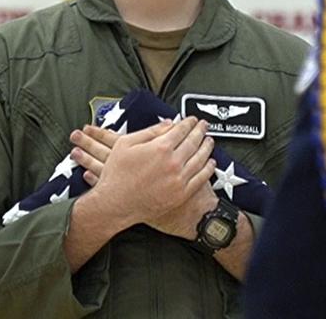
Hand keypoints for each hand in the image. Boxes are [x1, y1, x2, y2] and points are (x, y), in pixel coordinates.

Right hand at [76, 116, 216, 229]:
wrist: (115, 204)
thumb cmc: (117, 176)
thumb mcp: (125, 144)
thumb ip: (150, 131)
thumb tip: (167, 124)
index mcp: (160, 148)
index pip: (181, 130)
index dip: (189, 122)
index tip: (192, 120)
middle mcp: (172, 162)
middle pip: (193, 141)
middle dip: (200, 131)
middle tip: (203, 126)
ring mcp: (178, 179)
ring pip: (200, 158)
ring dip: (207, 147)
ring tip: (209, 141)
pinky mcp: (181, 194)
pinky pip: (201, 178)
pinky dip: (208, 168)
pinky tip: (210, 163)